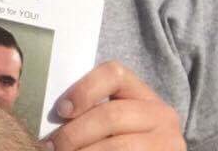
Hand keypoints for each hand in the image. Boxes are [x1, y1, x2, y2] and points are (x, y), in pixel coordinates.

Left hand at [45, 61, 184, 150]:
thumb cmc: (123, 139)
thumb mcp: (114, 121)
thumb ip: (90, 113)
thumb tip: (52, 119)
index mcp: (142, 94)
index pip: (113, 74)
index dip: (84, 89)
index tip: (61, 110)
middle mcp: (161, 115)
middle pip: (110, 115)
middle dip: (74, 133)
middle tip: (51, 147)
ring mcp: (167, 143)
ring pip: (117, 146)